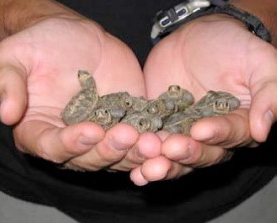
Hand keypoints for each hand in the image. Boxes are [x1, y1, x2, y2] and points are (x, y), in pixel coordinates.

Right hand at [0, 16, 153, 171]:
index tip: (90, 130)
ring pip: (116, 156)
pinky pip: (137, 139)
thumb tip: (6, 114)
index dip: (70, 144)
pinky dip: (150, 143)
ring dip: (134, 153)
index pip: (51, 147)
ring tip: (151, 142)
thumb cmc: (41, 44)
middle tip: (127, 135)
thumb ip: (9, 84)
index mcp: (39, 129)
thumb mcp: (15, 57)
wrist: (76, 37)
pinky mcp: (124, 123)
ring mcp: (100, 134)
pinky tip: (164, 140)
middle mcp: (70, 140)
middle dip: (108, 150)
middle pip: (88, 159)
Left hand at [132, 14, 276, 184]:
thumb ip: (268, 93)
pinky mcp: (158, 128)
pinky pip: (151, 148)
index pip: (231, 135)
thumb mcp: (257, 61)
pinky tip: (133, 172)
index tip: (200, 129)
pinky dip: (142, 159)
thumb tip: (262, 130)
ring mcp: (182, 134)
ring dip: (161, 165)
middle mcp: (212, 136)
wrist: (193, 37)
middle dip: (185, 153)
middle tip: (169, 148)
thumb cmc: (229, 45)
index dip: (217, 134)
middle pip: (201, 154)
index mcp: (239, 122)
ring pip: (175, 158)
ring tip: (146, 168)